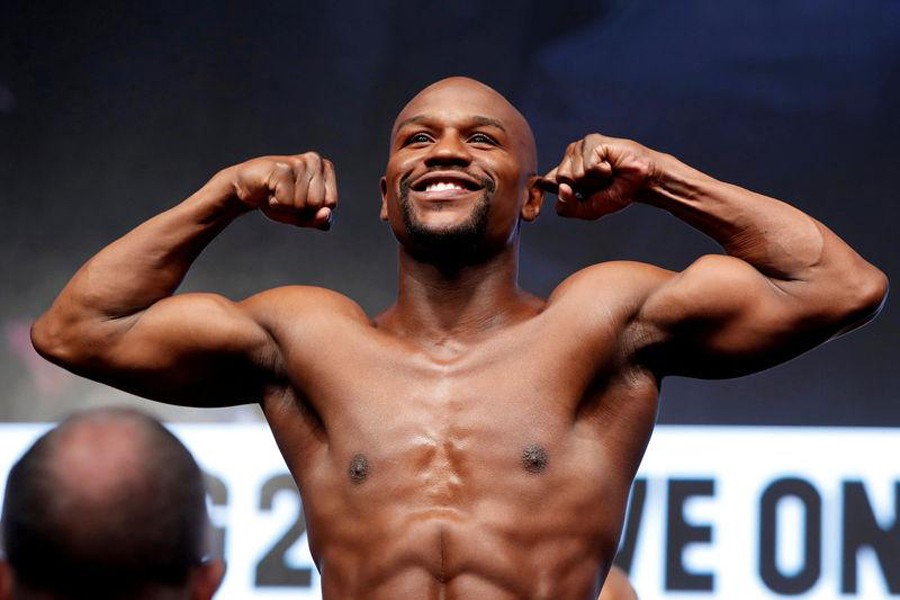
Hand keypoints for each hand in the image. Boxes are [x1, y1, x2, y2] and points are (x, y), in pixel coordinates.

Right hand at [221, 153, 337, 229]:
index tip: (298, 199)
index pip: (330, 204)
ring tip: (276, 192)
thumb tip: (326, 214)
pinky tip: (269, 191)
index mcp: (326, 167)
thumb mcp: (303, 216)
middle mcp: (314, 160)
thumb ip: (320, 220)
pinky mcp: (281, 168)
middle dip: (299, 209)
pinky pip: (286, 202)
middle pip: (317, 204)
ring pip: (302, 205)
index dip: (312, 210)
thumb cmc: (278, 199)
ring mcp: (298, 162)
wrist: (245, 188)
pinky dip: (275, 204)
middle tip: (285, 196)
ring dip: (285, 207)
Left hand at [540, 134, 657, 219]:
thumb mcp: (587, 209)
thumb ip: (567, 207)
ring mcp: (579, 148)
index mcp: (564, 173)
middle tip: (599, 183)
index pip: (546, 183)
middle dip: (583, 188)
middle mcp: (569, 158)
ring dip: (594, 180)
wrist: (641, 182)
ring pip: (573, 173)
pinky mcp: (592, 141)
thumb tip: (561, 188)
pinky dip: (602, 171)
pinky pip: (588, 165)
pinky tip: (610, 166)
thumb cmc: (615, 193)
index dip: (559, 193)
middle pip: (560, 180)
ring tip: (606, 174)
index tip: (576, 195)